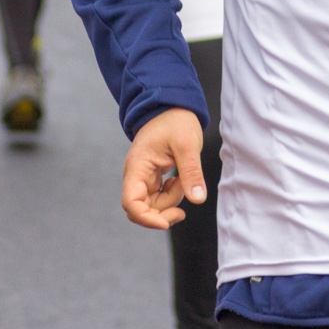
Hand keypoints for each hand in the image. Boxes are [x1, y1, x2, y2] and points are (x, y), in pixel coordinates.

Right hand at [121, 107, 205, 229]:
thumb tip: (198, 199)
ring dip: (170, 201)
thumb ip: (191, 172)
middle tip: (182, 212)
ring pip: (152, 204)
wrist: (172, 105)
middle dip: (161, 214)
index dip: (146, 218)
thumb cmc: (175, 120)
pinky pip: (159, 196)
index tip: (166, 222)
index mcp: (137, 167)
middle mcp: (136, 175)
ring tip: (184, 180)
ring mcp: (143, 177)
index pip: (131, 203)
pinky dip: (172, 194)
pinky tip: (180, 180)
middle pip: (141, 209)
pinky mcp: (152, 177)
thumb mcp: (187, 144)